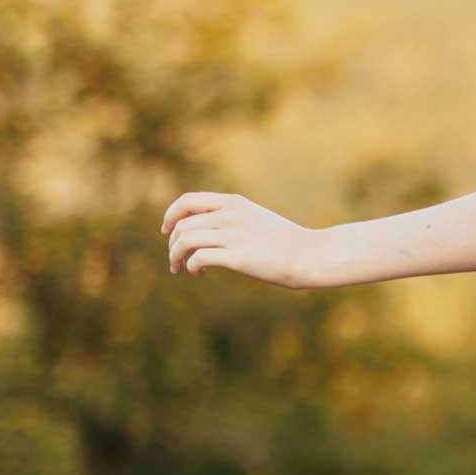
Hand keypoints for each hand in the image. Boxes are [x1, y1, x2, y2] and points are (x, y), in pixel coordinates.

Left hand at [159, 192, 343, 287]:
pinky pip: (198, 258)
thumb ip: (232, 218)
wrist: (309, 254)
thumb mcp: (255, 218)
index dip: (170, 215)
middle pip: (181, 225)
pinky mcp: (237, 257)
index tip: (166, 231)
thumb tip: (207, 229)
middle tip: (175, 261)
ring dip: (175, 256)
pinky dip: (191, 266)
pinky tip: (199, 273)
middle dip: (172, 244)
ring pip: (185, 240)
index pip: (187, 201)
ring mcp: (233, 235)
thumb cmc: (284, 241)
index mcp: (233, 202)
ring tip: (179, 269)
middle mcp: (229, 214)